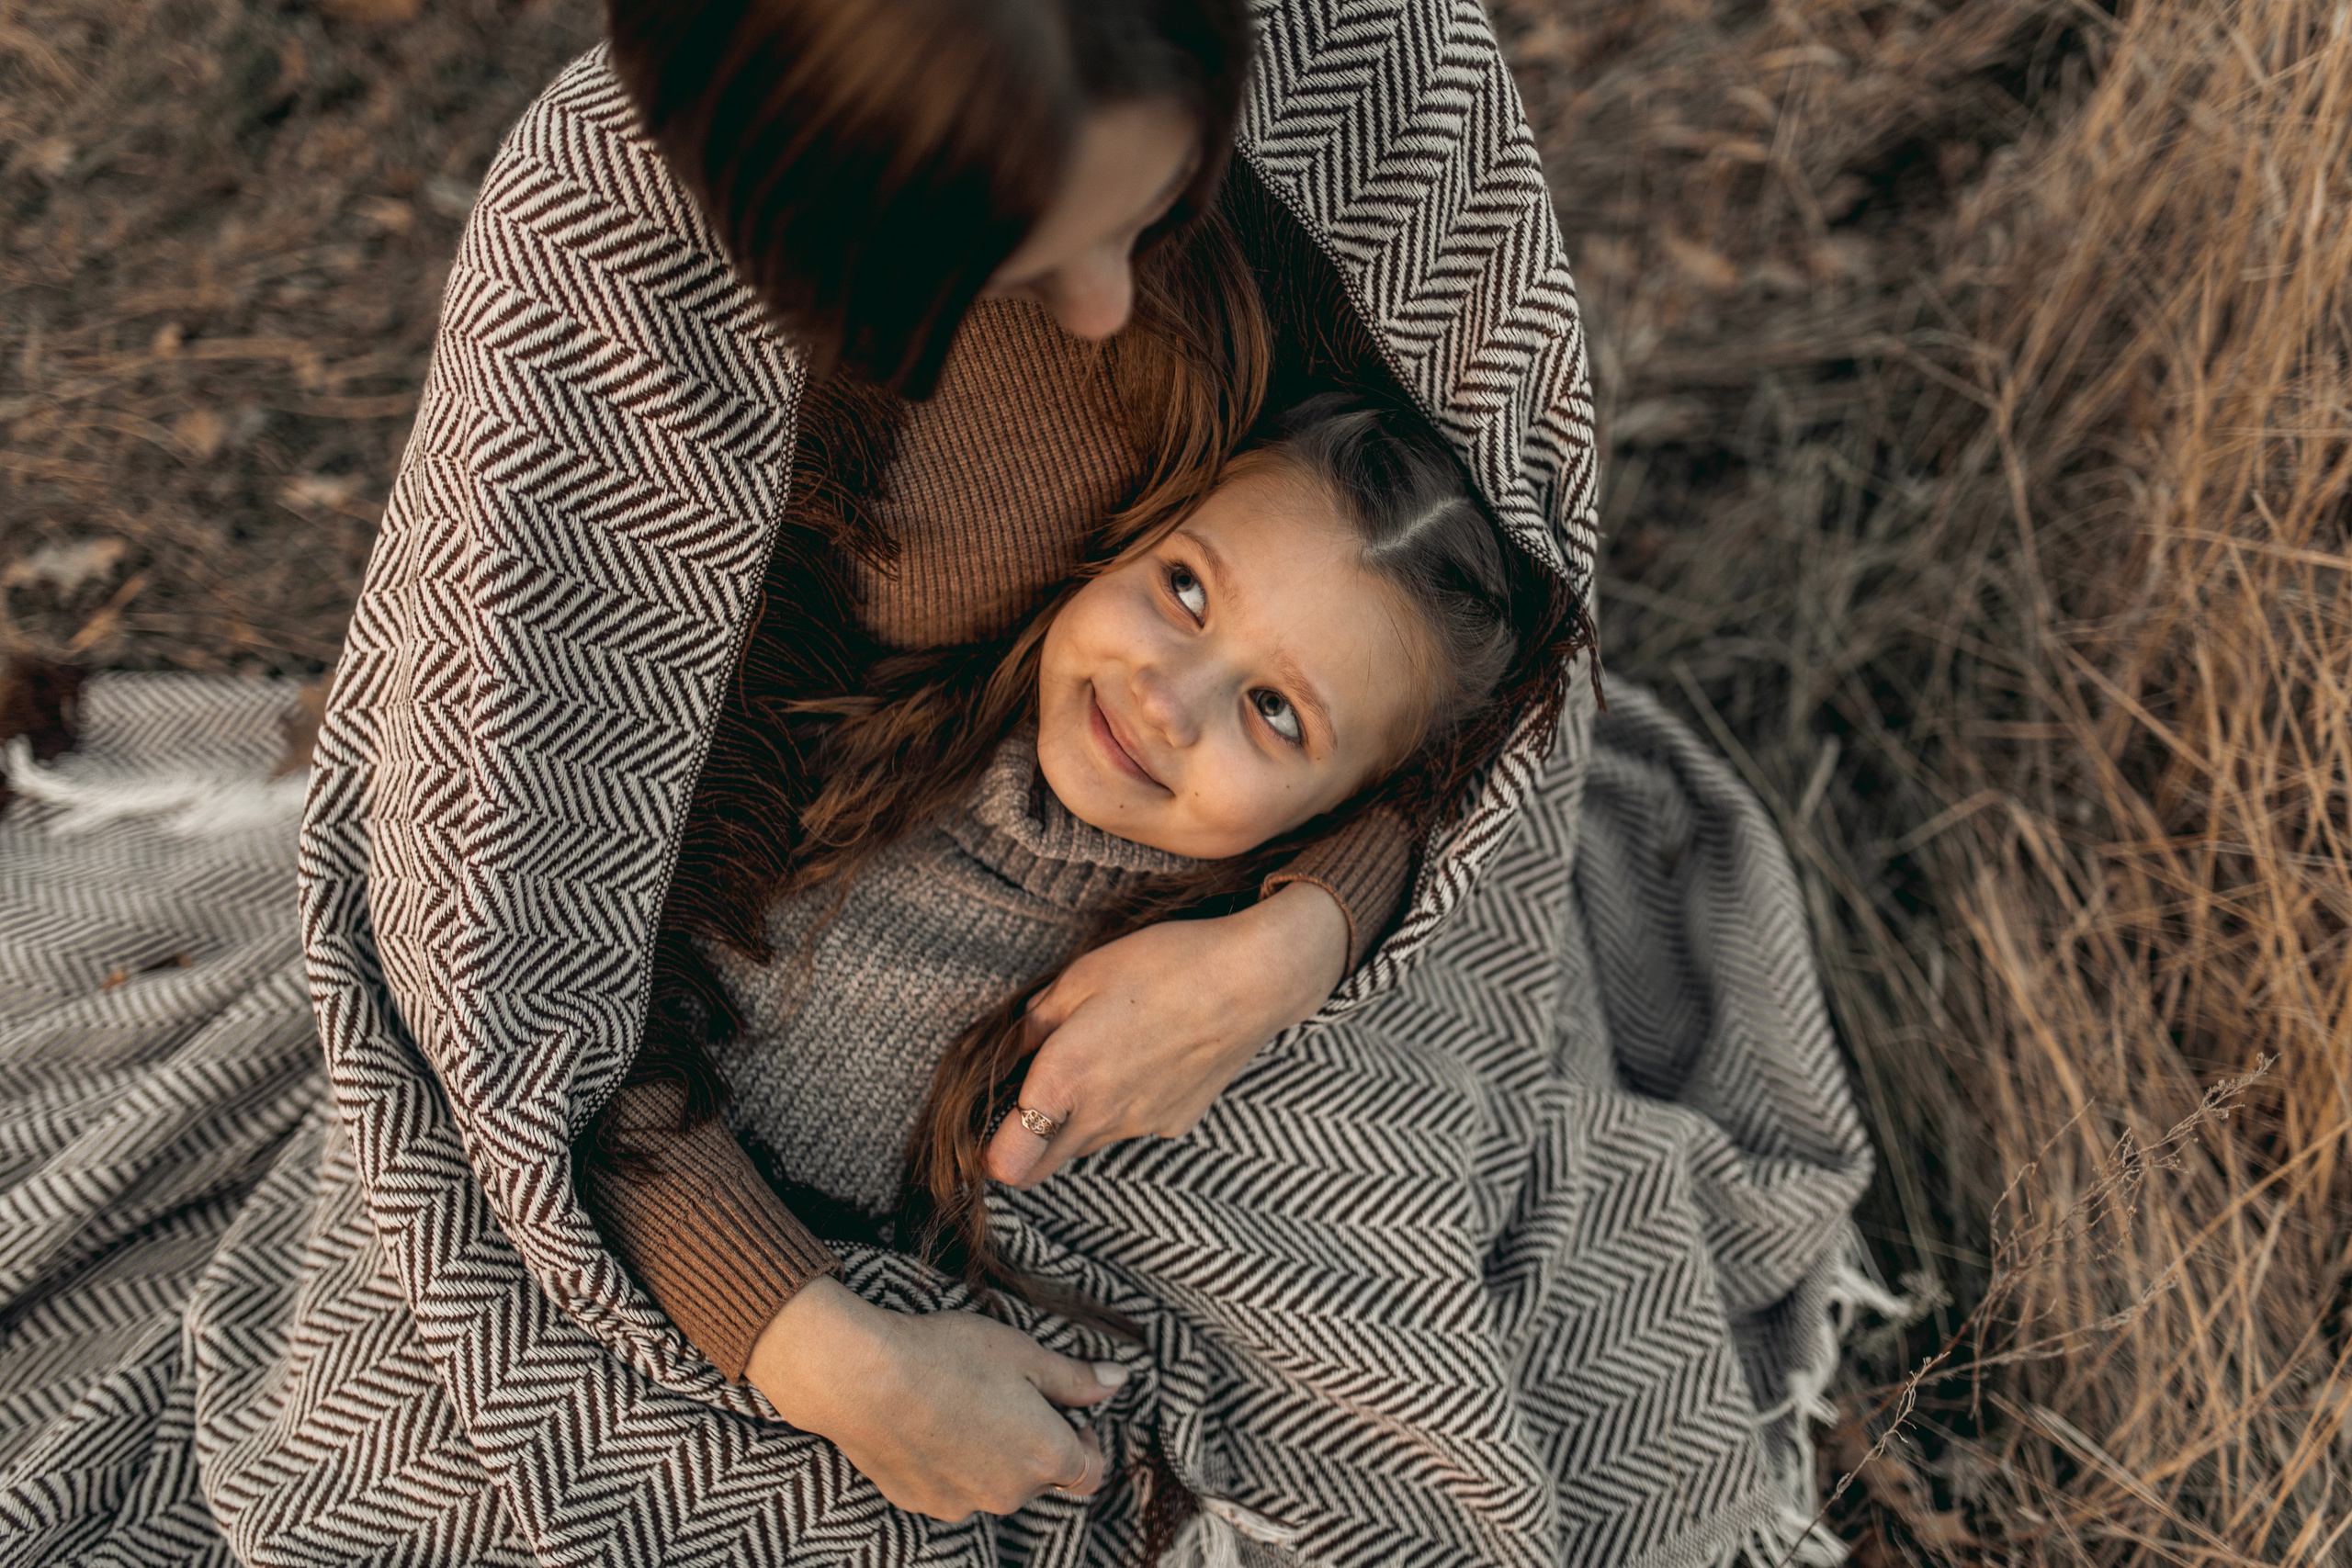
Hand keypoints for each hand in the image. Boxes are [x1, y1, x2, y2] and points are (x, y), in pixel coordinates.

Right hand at [746, 1277, 1126, 1520]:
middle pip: (1040, 1478)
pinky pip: (952, 1488)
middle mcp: (1010, 1495)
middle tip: (1007, 1396)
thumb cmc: (949, 1355)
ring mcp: (963, 1504)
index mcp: (1047, 1458)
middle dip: (1034, 1443)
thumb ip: (1076, 1378)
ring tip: (963, 1405)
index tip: (1061, 1409)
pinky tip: (931, 1423)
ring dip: (992, 1456)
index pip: (1092, 1473)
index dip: (1085, 1440)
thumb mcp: (1024, 1353)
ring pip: (994, 1485)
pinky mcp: (922, 1503)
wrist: (862, 1377)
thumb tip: (1119, 1381)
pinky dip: (951, 1464)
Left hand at [984, 881, 1348, 1187]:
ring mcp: (1142, 1127)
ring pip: (1086, 1144)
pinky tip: (1143, 1058)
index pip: (1007, 1165)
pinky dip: (1124, 1105)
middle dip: (1023, 1144)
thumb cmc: (1162, 966)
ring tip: (1095, 1058)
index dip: (988, 1150)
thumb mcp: (1081, 977)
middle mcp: (1101, 1118)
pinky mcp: (1176, 1123)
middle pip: (1042, 1167)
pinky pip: (1131, 1127)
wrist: (1253, 979)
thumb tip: (1014, 1047)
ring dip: (1075, 1120)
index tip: (987, 1121)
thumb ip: (1035, 1022)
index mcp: (1065, 1082)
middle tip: (1027, 1092)